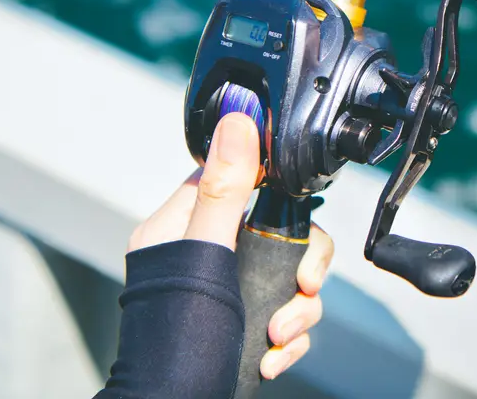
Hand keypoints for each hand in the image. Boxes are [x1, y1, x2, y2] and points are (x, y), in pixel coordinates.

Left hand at [129, 113, 334, 378]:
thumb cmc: (175, 347)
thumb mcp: (206, 259)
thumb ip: (224, 191)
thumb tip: (238, 120)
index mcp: (178, 231)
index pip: (236, 183)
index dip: (274, 196)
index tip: (296, 224)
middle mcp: (202, 260)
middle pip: (275, 234)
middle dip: (298, 268)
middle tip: (301, 289)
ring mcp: (224, 296)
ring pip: (286, 277)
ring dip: (297, 310)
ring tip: (279, 336)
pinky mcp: (243, 328)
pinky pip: (284, 315)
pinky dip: (288, 339)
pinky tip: (272, 357)